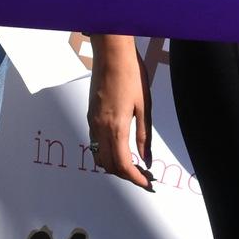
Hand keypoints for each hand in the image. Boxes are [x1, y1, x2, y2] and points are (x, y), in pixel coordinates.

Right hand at [87, 37, 155, 190]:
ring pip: (99, 156)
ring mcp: (92, 122)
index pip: (123, 165)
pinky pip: (95, 144)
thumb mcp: (145, 106)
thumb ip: (144, 136)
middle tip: (145, 177)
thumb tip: (147, 159)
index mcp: (116, 128)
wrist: (111, 54)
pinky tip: (120, 149)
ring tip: (134, 166)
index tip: (148, 184)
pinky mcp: (90, 115)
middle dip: (126, 175)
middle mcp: (100, 128)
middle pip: (109, 165)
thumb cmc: (131, 75)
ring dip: (115, 166)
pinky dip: (106, 153)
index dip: (136, 178)